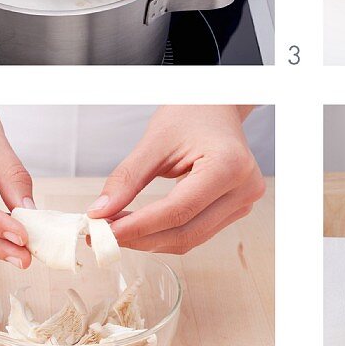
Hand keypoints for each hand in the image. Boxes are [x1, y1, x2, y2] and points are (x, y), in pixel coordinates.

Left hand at [88, 106, 263, 253]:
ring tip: (119, 229)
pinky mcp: (236, 209)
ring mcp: (243, 201)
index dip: (139, 226)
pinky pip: (197, 232)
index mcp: (229, 166)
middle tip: (104, 235)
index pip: (178, 210)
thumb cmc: (192, 112)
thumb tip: (100, 213)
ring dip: (152, 240)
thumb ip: (127, 178)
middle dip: (141, 238)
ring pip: (190, 238)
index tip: (105, 231)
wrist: (216, 105)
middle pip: (186, 232)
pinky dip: (166, 233)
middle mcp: (244, 189)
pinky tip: (143, 226)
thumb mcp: (155, 140)